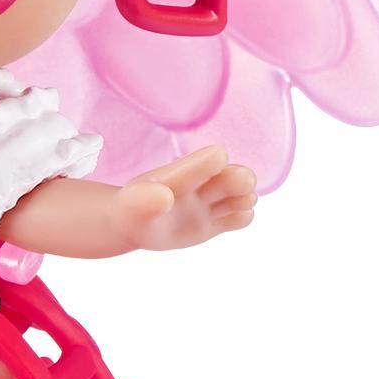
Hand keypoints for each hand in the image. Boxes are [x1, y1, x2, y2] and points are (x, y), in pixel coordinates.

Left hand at [112, 144, 258, 251]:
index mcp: (177, 175)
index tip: (219, 155)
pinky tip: (241, 216)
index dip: (206, 161)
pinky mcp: (214, 223)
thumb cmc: (132, 208)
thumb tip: (164, 197)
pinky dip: (243, 216)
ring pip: (236, 196)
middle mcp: (198, 186)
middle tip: (246, 182)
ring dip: (245, 196)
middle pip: (225, 179)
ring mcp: (207, 204)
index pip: (195, 166)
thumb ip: (145, 200)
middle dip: (238, 178)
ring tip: (246, 200)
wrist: (135, 222)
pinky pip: (236, 218)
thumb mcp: (132, 206)